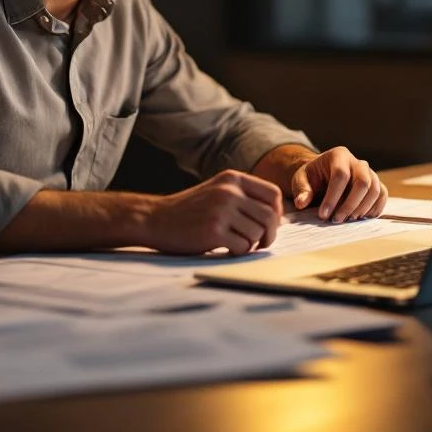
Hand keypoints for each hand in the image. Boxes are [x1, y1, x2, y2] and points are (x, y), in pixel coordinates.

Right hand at [145, 171, 283, 255]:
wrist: (155, 219)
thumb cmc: (189, 210)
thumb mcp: (216, 191)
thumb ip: (242, 196)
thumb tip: (276, 216)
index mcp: (232, 179)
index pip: (273, 194)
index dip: (277, 212)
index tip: (268, 225)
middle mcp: (229, 191)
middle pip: (270, 216)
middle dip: (269, 234)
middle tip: (260, 243)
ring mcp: (221, 210)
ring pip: (258, 233)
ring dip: (251, 244)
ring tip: (236, 243)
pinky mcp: (213, 231)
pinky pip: (243, 247)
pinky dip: (238, 252)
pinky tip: (225, 248)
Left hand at [290, 147, 387, 222]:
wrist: (324, 175)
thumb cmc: (313, 177)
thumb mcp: (301, 179)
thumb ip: (301, 189)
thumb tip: (302, 202)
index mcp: (338, 155)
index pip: (340, 175)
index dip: (333, 197)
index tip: (323, 215)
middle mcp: (357, 162)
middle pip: (362, 182)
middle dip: (350, 204)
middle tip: (337, 220)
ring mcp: (369, 172)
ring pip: (374, 190)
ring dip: (362, 208)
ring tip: (347, 219)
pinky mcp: (376, 183)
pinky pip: (382, 195)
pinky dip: (374, 209)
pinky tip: (360, 218)